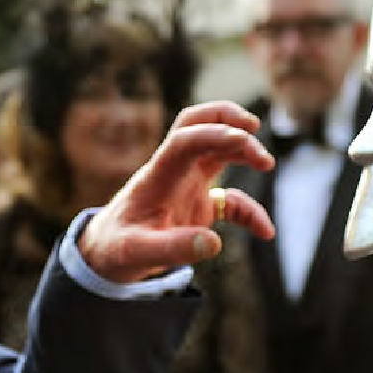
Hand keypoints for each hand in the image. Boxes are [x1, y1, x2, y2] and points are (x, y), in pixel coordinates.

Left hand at [79, 101, 275, 282]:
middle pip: (198, 124)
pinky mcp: (199, 204)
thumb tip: (212, 243)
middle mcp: (174, 172)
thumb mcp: (136, 254)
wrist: (106, 253)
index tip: (242, 138)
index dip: (212, 133)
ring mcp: (188, 185)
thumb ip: (172, 248)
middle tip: (254, 130)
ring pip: (217, 150)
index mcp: (158, 176)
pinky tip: (265, 231)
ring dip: (242, 150)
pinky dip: (250, 211)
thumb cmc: (115, 248)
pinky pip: (231, 200)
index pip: (184, 140)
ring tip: (267, 163)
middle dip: (227, 118)